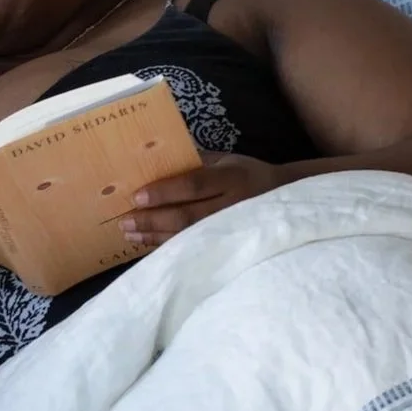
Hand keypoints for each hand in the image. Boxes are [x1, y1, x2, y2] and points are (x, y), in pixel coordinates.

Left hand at [122, 152, 286, 247]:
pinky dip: (169, 248)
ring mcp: (232, 230)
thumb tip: (154, 160)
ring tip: (130, 234)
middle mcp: (232, 206)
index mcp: (231, 178)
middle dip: (152, 219)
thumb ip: (196, 161)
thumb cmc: (248, 175)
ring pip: (189, 237)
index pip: (194, 185)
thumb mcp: (228, 160)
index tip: (137, 196)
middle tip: (125, 220)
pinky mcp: (229, 247)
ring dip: (156, 237)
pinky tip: (150, 245)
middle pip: (187, 216)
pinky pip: (195, 249)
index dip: (164, 192)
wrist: (286, 199)